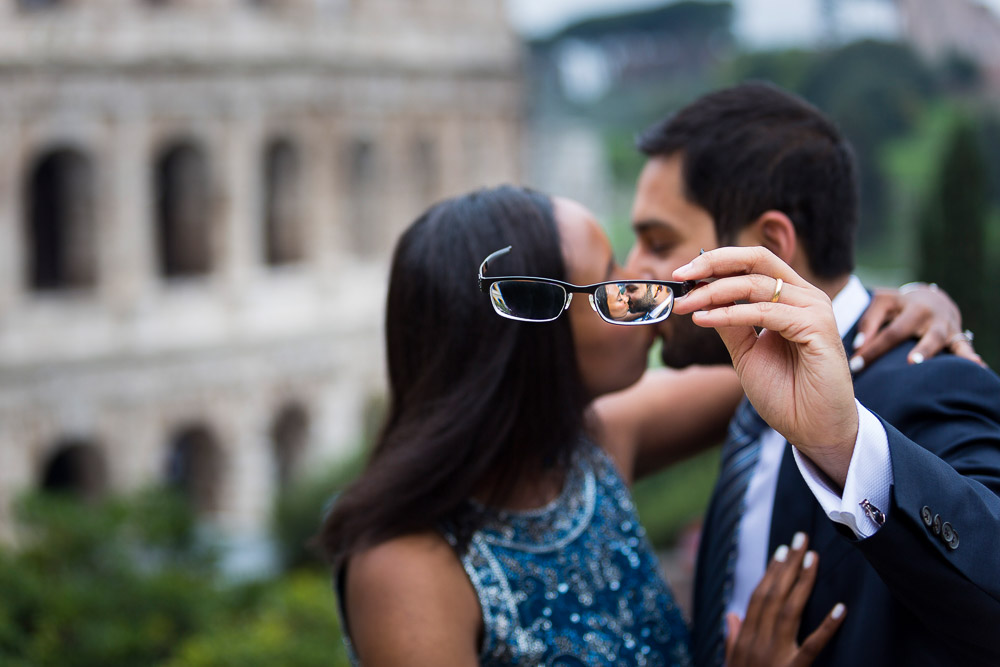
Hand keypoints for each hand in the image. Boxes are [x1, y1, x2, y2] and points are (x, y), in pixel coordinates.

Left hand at [672, 246, 857, 487]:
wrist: (812, 429)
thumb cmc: (785, 393)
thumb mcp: (746, 352)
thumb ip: (730, 322)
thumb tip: (700, 297)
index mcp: (791, 297)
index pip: (753, 263)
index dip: (716, 262)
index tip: (681, 275)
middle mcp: (805, 296)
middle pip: (757, 259)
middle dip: (714, 263)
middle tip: (680, 276)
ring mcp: (815, 309)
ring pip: (755, 285)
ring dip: (714, 293)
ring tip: (685, 306)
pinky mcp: (818, 327)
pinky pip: (766, 312)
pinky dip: (731, 314)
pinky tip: (705, 320)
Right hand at [726, 533, 845, 666]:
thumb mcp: (730, 663)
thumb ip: (732, 638)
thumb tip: (733, 615)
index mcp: (744, 638)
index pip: (759, 596)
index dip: (771, 572)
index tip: (782, 550)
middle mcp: (758, 641)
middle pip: (774, 596)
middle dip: (788, 566)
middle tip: (801, 540)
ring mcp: (776, 655)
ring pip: (790, 611)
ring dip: (802, 583)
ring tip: (813, 558)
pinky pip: (813, 646)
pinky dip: (827, 626)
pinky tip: (840, 608)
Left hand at [851, 284, 985, 370]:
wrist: (930, 298)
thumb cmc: (898, 305)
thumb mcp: (881, 304)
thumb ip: (868, 322)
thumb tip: (858, 346)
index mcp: (906, 305)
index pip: (887, 331)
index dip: (871, 349)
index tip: (855, 366)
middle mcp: (927, 313)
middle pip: (908, 331)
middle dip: (898, 348)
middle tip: (903, 362)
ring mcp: (944, 324)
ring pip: (937, 337)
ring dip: (928, 350)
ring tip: (917, 362)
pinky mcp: (957, 335)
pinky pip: (964, 346)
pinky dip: (969, 355)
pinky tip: (976, 365)